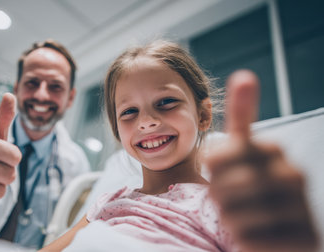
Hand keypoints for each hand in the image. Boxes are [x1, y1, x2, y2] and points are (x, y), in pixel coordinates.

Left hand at [206, 70, 318, 251]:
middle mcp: (291, 174)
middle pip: (221, 186)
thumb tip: (243, 75)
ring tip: (245, 218)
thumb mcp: (242, 155)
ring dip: (229, 218)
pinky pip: (247, 236)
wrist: (278, 235)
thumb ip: (241, 119)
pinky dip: (242, 238)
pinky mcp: (300, 237)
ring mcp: (299, 208)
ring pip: (232, 212)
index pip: (216, 156)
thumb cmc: (251, 192)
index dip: (211, 171)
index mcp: (273, 150)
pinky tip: (255, 236)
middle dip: (218, 196)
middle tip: (232, 201)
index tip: (222, 173)